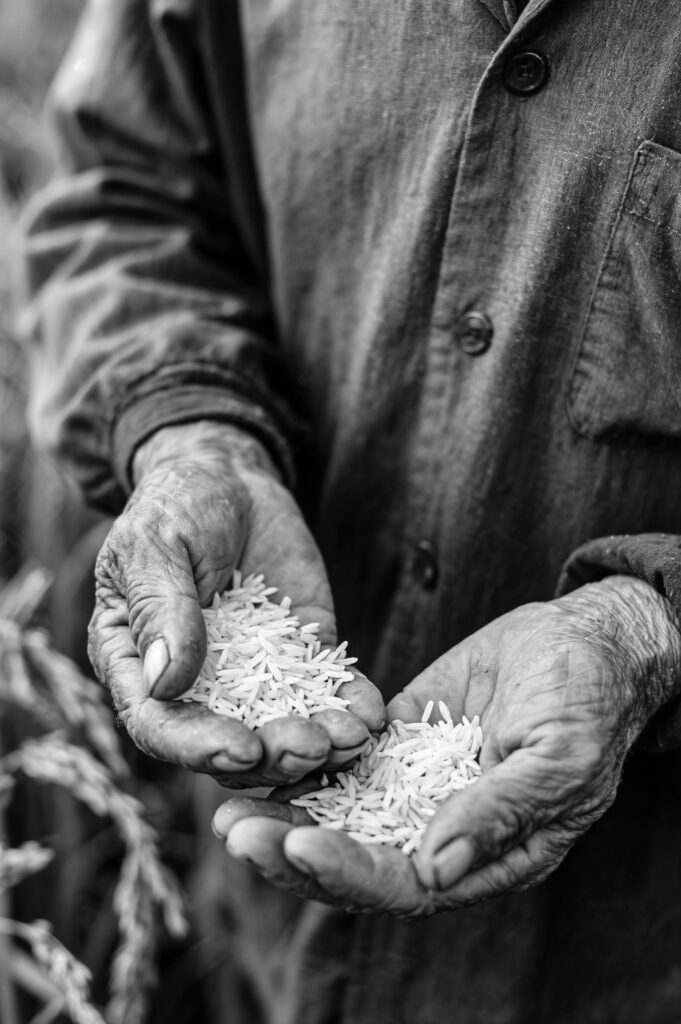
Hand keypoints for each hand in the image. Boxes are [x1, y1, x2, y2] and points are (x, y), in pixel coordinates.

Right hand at [88, 420, 383, 786]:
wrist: (229, 478)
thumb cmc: (176, 505)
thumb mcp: (157, 546)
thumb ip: (160, 611)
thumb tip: (165, 684)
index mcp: (138, 666)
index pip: (159, 727)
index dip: (198, 748)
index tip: (242, 749)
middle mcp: (193, 685)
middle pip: (226, 745)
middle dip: (272, 756)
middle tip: (314, 747)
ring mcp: (250, 676)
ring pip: (280, 731)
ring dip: (319, 747)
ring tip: (353, 739)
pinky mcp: (299, 656)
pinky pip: (324, 691)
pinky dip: (348, 706)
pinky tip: (372, 712)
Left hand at [212, 576, 680, 913]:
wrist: (580, 639)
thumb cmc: (586, 699)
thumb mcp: (557, 756)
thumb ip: (499, 810)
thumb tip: (437, 867)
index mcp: (486, 853)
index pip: (406, 882)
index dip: (351, 871)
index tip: (300, 847)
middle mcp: (438, 827)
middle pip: (356, 855)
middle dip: (292, 850)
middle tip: (234, 830)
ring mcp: (413, 783)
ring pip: (337, 811)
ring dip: (282, 811)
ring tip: (223, 799)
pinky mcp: (395, 740)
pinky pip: (341, 758)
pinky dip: (300, 761)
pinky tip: (255, 753)